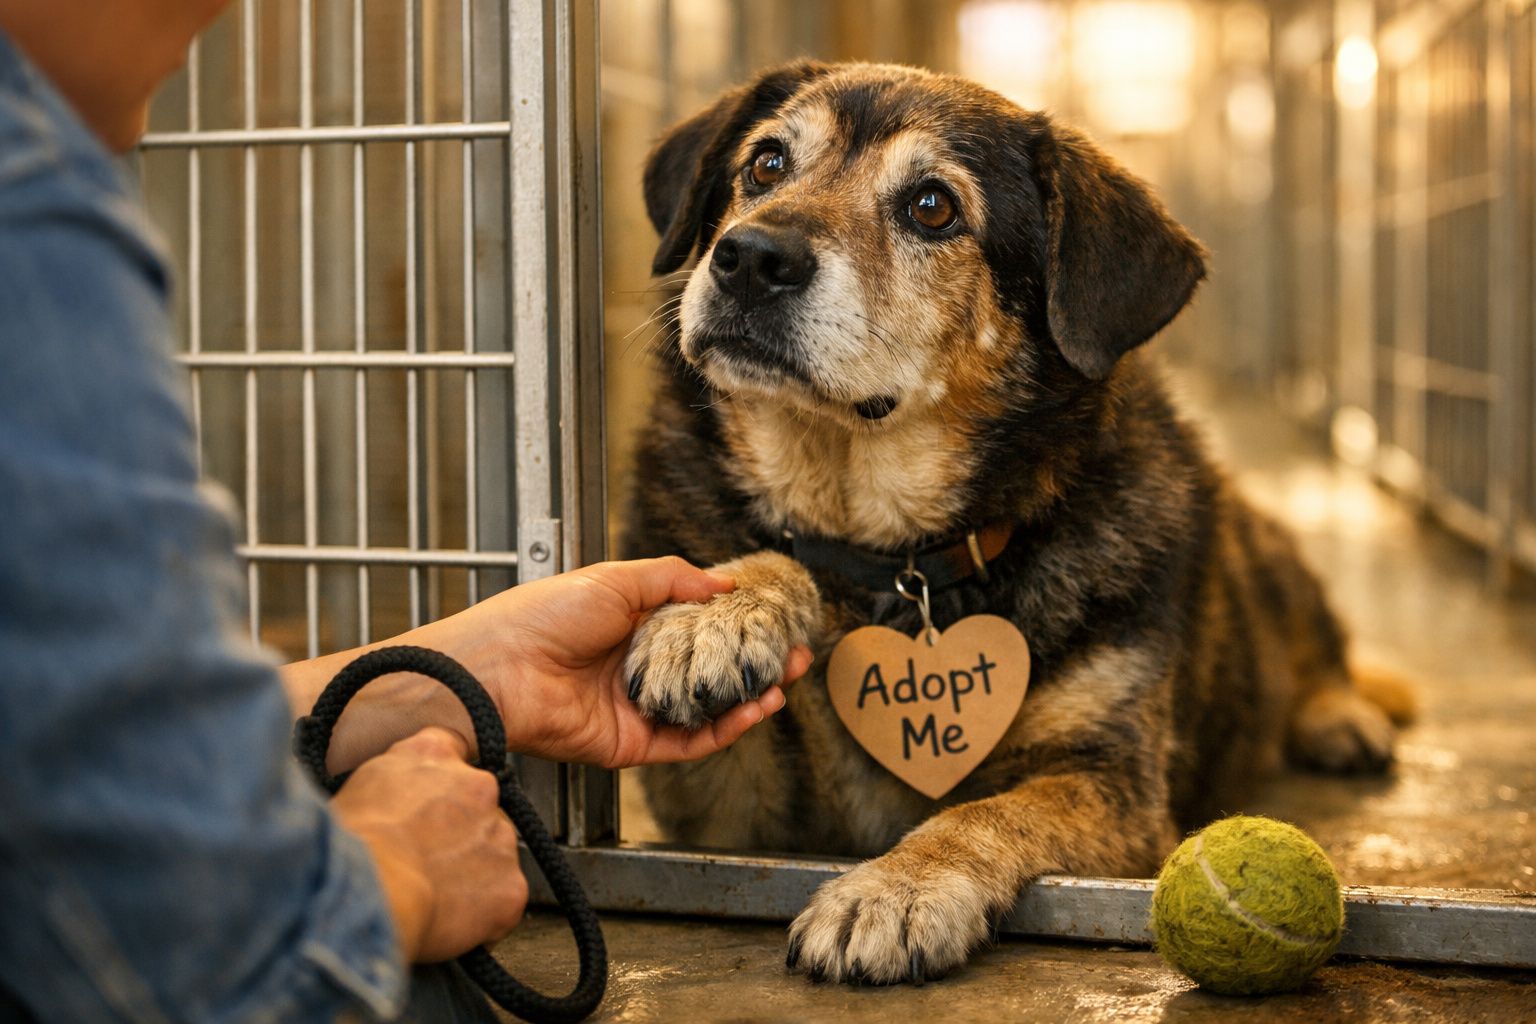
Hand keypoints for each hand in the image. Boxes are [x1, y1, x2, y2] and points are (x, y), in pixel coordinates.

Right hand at [332, 727, 526, 962]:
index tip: (428, 806)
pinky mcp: (511, 886)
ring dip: (471, 874)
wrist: (369, 892)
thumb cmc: (347, 847)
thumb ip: (391, 777)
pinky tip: (446, 921)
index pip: (450, 751)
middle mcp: (478, 786)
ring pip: (492, 856)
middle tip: (422, 862)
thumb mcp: (357, 785)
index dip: (440, 783)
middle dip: (456, 834)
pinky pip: (500, 902)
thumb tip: (395, 794)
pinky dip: (481, 917)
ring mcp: (500, 836)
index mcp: (434, 753)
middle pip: (477, 809)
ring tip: (429, 896)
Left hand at [468, 557, 812, 765]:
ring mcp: (638, 709)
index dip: (738, 627)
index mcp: (633, 626)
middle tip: (796, 656)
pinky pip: (688, 742)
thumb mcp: (616, 578)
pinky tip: (752, 710)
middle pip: (710, 672)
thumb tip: (725, 583)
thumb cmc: (543, 615)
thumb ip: (673, 578)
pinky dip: (724, 730)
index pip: (699, 629)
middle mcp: (639, 669)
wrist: (500, 668)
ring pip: (706, 711)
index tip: (776, 619)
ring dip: (749, 700)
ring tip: (783, 683)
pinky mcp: (632, 745)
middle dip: (754, 666)